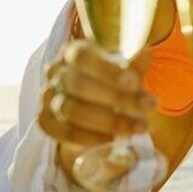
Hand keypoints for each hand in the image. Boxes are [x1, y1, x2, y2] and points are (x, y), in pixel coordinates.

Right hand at [37, 40, 156, 183]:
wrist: (91, 103)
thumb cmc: (110, 81)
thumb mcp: (124, 71)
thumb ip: (133, 66)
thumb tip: (146, 53)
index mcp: (72, 52)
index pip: (83, 57)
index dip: (107, 70)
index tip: (135, 82)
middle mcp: (55, 72)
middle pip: (78, 85)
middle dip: (116, 98)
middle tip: (148, 108)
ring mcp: (47, 97)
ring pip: (71, 110)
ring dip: (108, 121)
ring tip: (138, 127)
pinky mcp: (45, 120)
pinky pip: (64, 131)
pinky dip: (89, 137)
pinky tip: (113, 139)